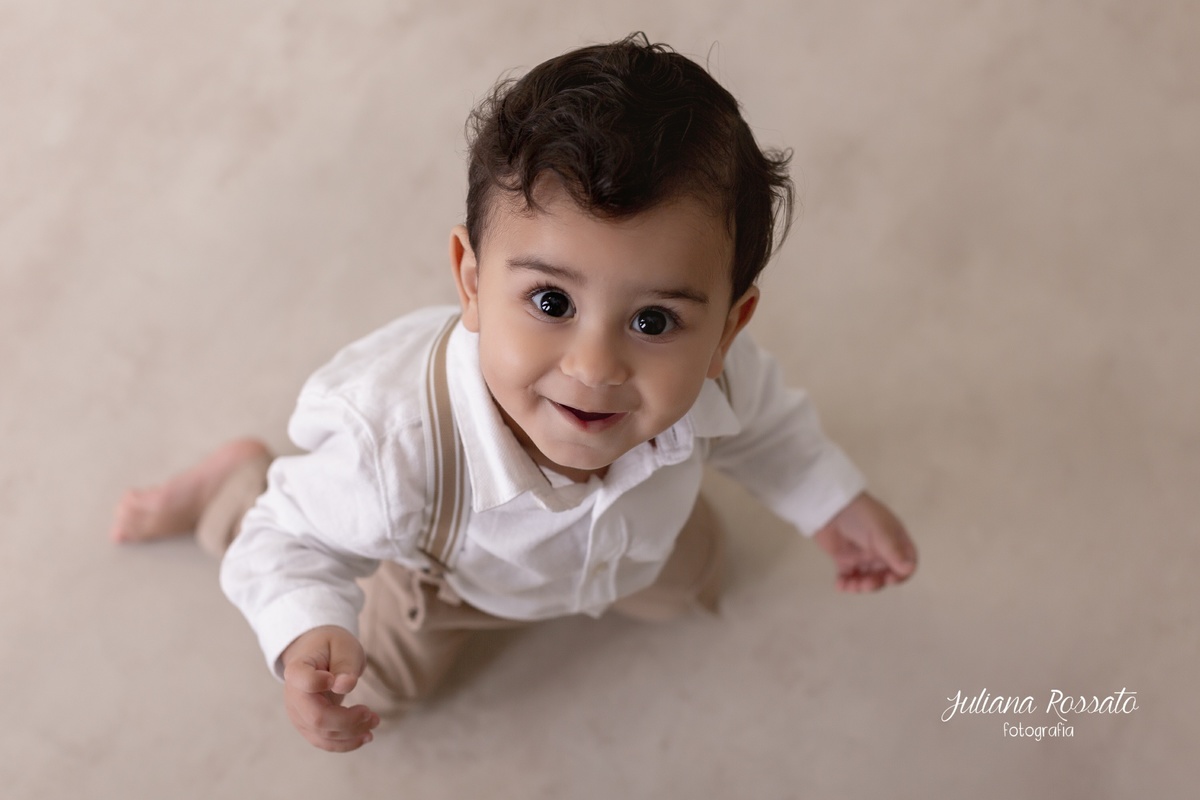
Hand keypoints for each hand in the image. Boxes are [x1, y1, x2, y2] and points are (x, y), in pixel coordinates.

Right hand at [280, 625, 379, 751]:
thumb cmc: (332, 647)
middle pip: (317, 718)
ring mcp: (298, 714)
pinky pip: (324, 741)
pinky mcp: (307, 726)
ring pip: (322, 734)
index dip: (318, 683)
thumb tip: (344, 685)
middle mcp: (293, 695)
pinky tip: (365, 736)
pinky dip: (346, 743)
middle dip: (349, 721)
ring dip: (352, 734)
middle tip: (372, 714)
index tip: (337, 680)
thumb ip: (345, 665)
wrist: (317, 655)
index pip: (302, 681)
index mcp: (297, 669)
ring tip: (374, 722)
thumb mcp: (344, 647)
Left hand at [813, 492, 916, 592]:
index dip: (901, 574)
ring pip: (867, 579)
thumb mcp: (880, 531)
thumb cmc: (860, 515)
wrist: (829, 506)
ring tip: (851, 586)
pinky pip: (848, 577)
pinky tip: (840, 585)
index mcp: (895, 541)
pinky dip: (845, 584)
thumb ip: (893, 551)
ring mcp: (862, 555)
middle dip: (877, 583)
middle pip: (885, 575)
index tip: (890, 579)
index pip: (906, 563)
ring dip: (861, 586)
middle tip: (865, 584)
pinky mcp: (844, 559)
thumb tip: (908, 569)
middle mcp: (881, 550)